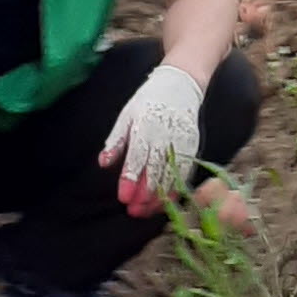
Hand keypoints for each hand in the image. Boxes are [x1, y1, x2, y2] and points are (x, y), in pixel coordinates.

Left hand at [102, 62, 204, 215]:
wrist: (180, 84)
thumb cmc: (147, 101)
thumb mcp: (126, 116)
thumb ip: (116, 141)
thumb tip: (103, 163)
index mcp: (144, 128)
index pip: (136, 159)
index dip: (129, 180)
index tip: (123, 198)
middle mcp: (164, 137)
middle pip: (154, 172)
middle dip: (144, 195)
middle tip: (133, 211)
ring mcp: (181, 143)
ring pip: (170, 176)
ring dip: (159, 196)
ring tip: (146, 211)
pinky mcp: (192, 147)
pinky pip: (185, 172)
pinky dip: (176, 188)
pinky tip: (167, 201)